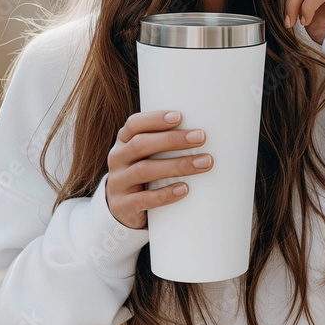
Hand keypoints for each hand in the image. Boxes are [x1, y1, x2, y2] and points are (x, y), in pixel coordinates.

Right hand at [105, 110, 212, 229]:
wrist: (124, 208)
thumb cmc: (145, 173)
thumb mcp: (149, 155)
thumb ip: (167, 143)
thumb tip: (207, 132)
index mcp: (124, 141)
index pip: (134, 124)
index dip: (155, 119)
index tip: (180, 116)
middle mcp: (117, 159)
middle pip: (141, 144)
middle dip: (172, 140)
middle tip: (201, 138)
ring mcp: (117, 183)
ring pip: (144, 170)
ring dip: (177, 165)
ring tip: (203, 163)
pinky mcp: (122, 205)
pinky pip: (143, 199)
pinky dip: (165, 194)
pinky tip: (184, 189)